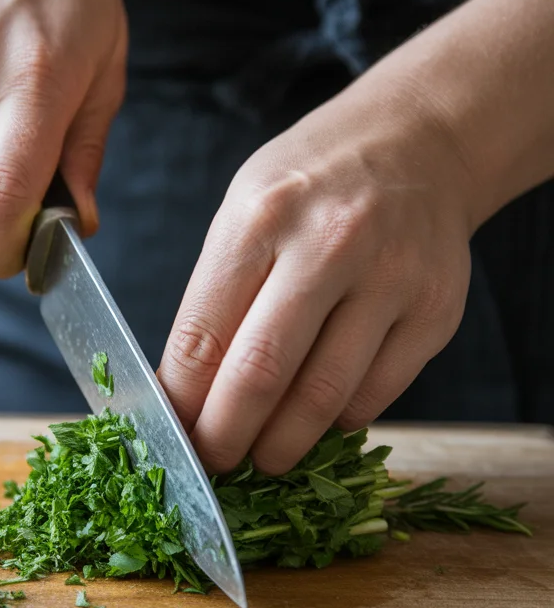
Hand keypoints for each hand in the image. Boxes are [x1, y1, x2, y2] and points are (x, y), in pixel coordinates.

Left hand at [159, 77, 484, 475]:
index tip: (171, 435)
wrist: (419, 143)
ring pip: (322, 398)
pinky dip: (337, 420)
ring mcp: (390, 280)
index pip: (203, 336)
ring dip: (282, 445)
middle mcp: (328, 245)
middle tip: (213, 464)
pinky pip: (374, 395)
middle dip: (225, 437)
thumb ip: (216, 298)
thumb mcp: (244, 213)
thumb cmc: (311, 185)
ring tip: (262, 458)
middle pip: (260, 374)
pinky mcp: (435, 313)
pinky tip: (317, 417)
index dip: (180, 403)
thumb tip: (185, 395)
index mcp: (260, 219)